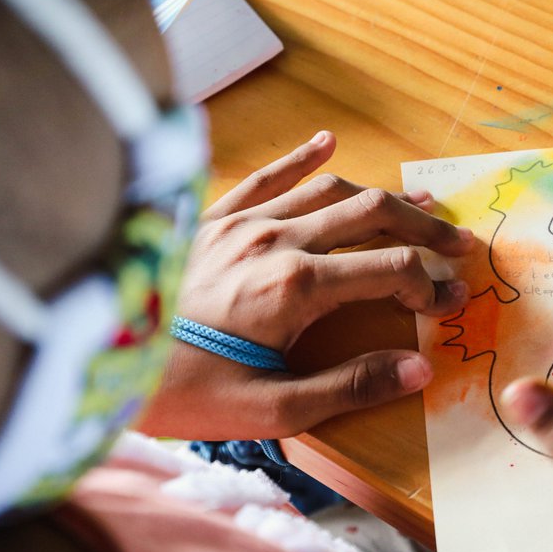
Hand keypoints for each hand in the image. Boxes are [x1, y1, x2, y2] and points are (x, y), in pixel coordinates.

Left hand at [138, 131, 473, 439]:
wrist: (94, 359)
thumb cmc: (180, 394)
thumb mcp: (269, 410)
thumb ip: (348, 387)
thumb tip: (419, 370)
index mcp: (296, 286)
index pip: (390, 268)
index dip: (431, 285)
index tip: (451, 304)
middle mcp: (277, 239)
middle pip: (371, 214)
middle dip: (423, 226)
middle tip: (458, 242)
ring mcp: (243, 221)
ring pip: (330, 189)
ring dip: (381, 193)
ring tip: (420, 200)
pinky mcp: (212, 218)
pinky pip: (266, 176)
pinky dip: (301, 157)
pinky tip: (328, 141)